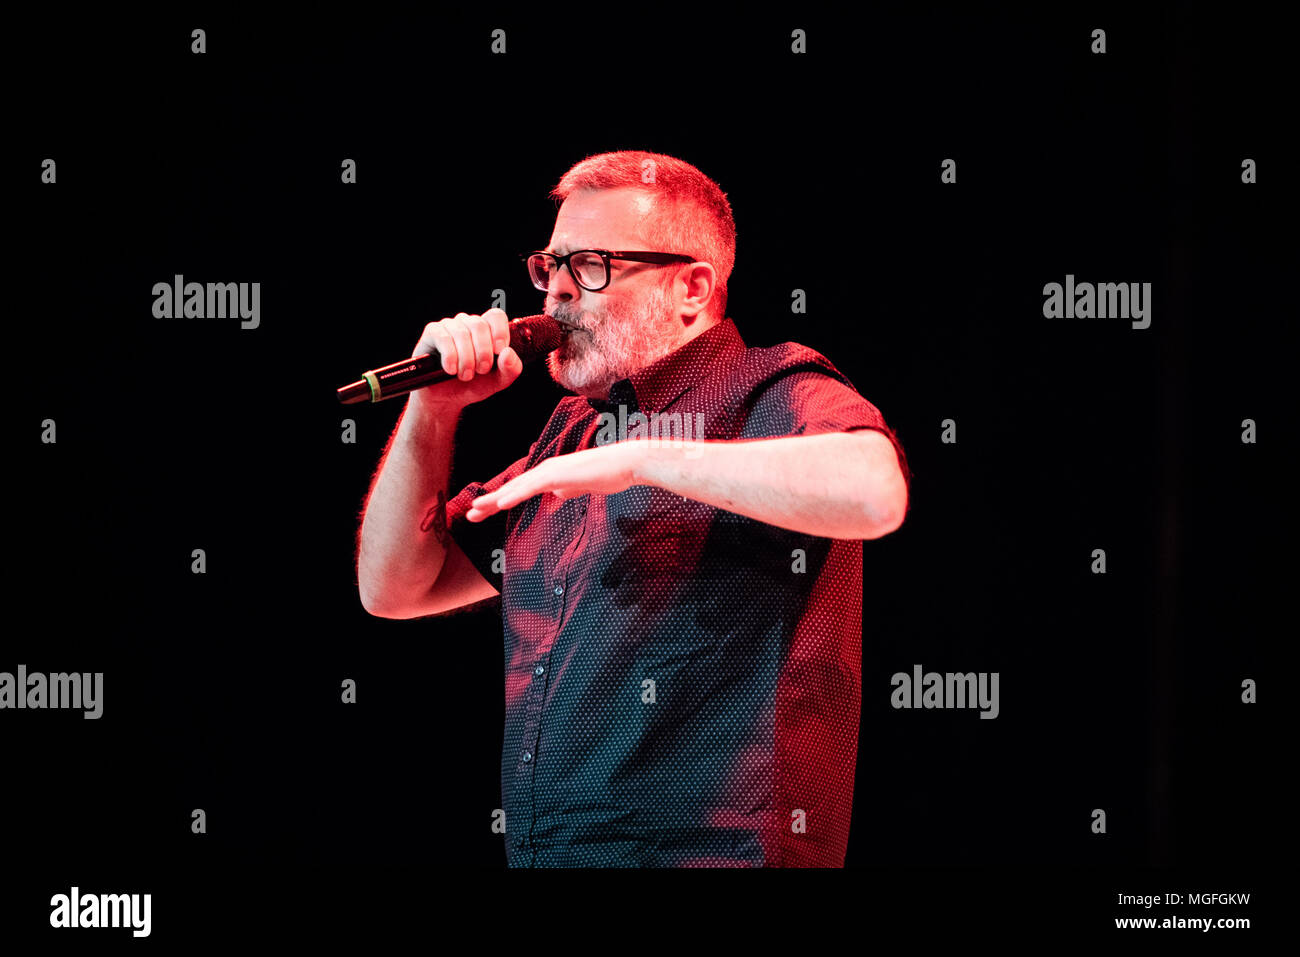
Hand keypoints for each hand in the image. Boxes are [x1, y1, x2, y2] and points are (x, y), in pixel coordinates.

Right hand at [410, 307, 522, 409]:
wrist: (446, 399)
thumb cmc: (472, 386)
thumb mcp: (498, 381)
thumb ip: (511, 368)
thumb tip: (508, 352)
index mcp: (487, 331)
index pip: (495, 316)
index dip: (499, 332)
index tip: (498, 352)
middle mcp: (468, 324)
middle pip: (479, 325)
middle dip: (483, 352)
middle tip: (481, 371)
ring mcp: (449, 326)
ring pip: (461, 333)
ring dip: (466, 359)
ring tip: (465, 375)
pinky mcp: (432, 333)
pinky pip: (443, 337)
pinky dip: (450, 356)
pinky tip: (451, 370)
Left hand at [466, 442, 645, 520]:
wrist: (625, 464)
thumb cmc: (608, 474)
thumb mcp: (582, 486)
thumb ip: (568, 489)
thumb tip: (558, 493)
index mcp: (551, 475)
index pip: (521, 489)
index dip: (501, 500)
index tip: (484, 512)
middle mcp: (546, 470)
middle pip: (512, 488)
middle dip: (490, 502)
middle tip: (469, 515)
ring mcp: (551, 471)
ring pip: (516, 487)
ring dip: (494, 499)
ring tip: (475, 511)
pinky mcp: (558, 475)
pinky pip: (531, 488)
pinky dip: (514, 495)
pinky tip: (501, 503)